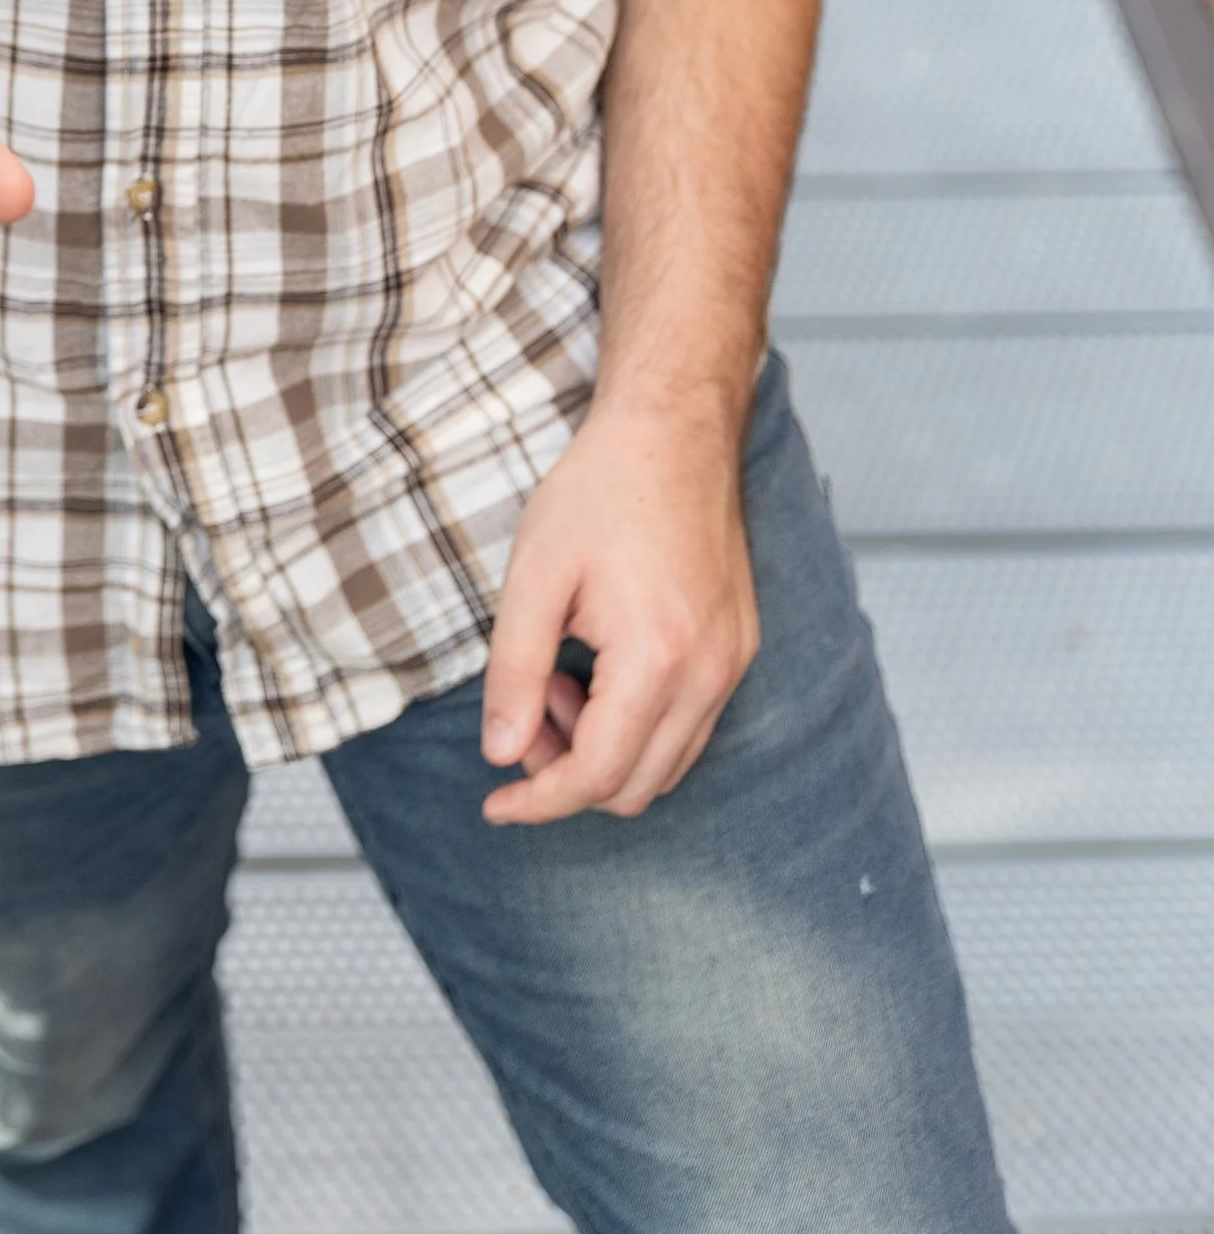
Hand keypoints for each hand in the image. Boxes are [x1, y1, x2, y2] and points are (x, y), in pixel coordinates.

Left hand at [477, 393, 758, 824]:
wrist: (673, 431)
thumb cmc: (599, 492)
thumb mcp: (533, 576)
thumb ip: (514, 673)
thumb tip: (503, 755)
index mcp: (655, 660)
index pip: (596, 776)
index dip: (538, 802)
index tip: (494, 803)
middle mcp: (708, 675)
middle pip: (634, 787)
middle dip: (568, 772)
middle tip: (530, 704)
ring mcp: (732, 664)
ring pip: (668, 766)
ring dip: (606, 750)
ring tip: (565, 676)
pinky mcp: (740, 649)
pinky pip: (692, 728)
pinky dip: (641, 726)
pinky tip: (603, 667)